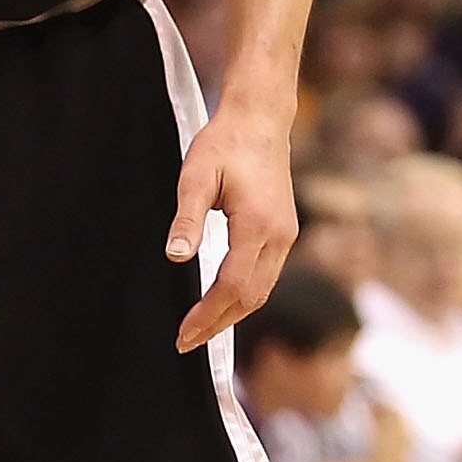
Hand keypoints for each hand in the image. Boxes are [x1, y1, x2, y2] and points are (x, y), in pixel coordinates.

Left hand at [167, 108, 296, 352]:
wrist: (259, 120)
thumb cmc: (224, 143)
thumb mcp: (195, 176)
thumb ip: (186, 219)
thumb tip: (176, 257)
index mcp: (257, 225)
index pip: (234, 287)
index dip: (207, 315)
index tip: (184, 333)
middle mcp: (279, 236)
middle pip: (252, 298)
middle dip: (218, 325)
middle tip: (186, 342)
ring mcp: (286, 235)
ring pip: (263, 291)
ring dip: (232, 314)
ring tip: (200, 330)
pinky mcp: (284, 232)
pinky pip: (266, 276)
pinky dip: (244, 296)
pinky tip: (222, 302)